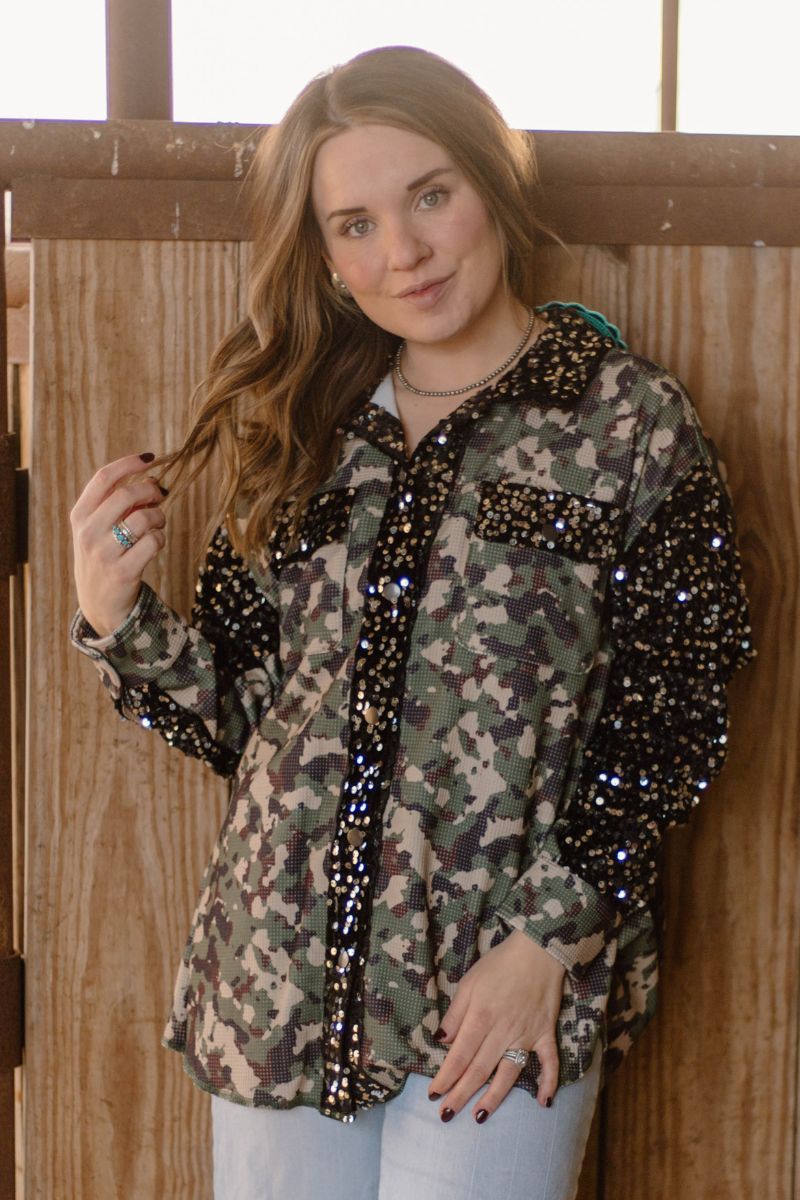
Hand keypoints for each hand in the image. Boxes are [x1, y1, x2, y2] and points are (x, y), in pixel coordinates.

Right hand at [70, 452, 167, 636]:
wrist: (99, 604)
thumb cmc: (104, 557)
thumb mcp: (100, 529)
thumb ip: (120, 505)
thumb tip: (152, 480)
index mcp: (79, 516)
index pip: (103, 478)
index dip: (128, 464)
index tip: (149, 458)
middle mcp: (88, 533)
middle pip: (126, 494)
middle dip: (150, 490)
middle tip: (160, 496)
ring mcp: (104, 553)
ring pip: (144, 518)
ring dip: (159, 517)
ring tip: (158, 523)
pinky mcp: (123, 572)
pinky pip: (153, 542)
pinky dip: (161, 538)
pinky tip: (155, 543)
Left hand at [428, 929, 564, 1123]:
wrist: (537, 950)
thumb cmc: (498, 965)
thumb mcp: (469, 982)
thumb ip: (455, 1014)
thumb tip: (442, 1041)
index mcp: (480, 1017)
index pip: (459, 1055)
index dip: (445, 1077)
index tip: (433, 1094)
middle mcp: (502, 1031)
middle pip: (479, 1069)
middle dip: (461, 1094)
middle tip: (446, 1115)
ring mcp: (526, 1035)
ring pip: (508, 1073)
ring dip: (494, 1097)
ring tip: (479, 1116)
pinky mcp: (545, 1033)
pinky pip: (549, 1062)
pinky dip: (548, 1083)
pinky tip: (543, 1103)